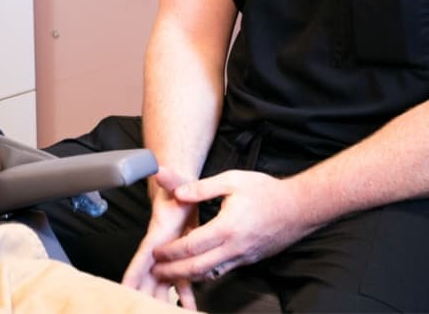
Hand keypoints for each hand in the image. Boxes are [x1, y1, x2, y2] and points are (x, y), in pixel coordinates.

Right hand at [122, 166, 198, 308]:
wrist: (181, 188)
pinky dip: (185, 296)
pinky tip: (189, 307)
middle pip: (149, 275)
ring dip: (161, 299)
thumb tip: (159, 170)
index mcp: (158, 232)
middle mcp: (160, 247)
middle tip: (140, 307)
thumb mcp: (175, 180)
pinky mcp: (180, 257)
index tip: (125, 286)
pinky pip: (181, 281)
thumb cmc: (177, 185)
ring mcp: (169, 254)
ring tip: (163, 313)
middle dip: (143, 293)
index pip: (143, 255)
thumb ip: (169, 177)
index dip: (134, 271)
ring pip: (162, 282)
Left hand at [150, 169, 309, 284]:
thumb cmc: (265, 191)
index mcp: (227, 227)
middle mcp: (235, 247)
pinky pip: (223, 271)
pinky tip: (195, 270)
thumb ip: (201, 188)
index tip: (156, 252)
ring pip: (211, 273)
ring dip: (188, 276)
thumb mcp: (231, 180)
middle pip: (198, 267)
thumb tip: (177, 193)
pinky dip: (206, 273)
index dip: (171, 251)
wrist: (299, 207)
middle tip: (156, 271)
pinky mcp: (249, 259)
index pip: (192, 246)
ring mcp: (243, 256)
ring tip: (169, 275)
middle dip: (174, 271)